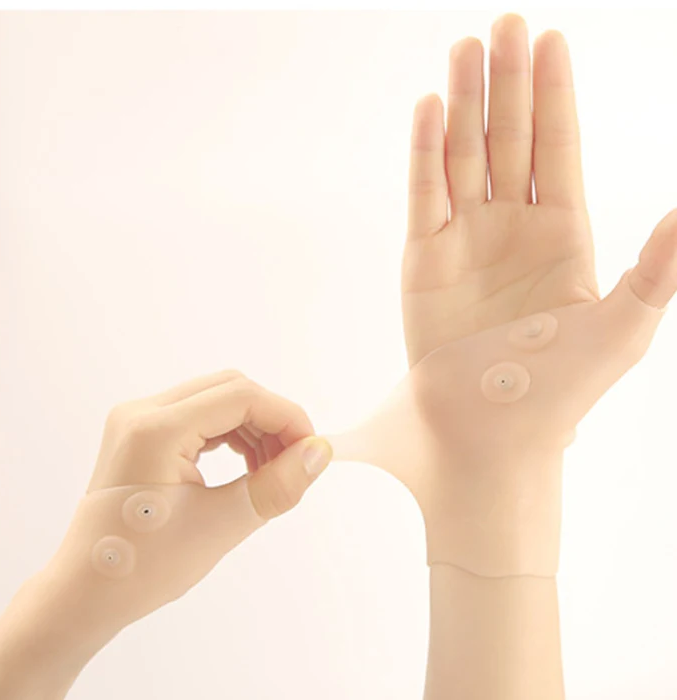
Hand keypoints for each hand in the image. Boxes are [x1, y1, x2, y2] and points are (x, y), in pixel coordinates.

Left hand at [43, 370, 331, 636]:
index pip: (241, 396)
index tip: (312, 451)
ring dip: (254, 427)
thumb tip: (319, 453)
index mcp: (155, 430)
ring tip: (271, 470)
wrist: (86, 591)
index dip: (286, 417)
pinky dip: (231, 434)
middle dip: (272, 420)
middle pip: (230, 389)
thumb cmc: (144, 568)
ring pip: (217, 399)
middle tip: (294, 462)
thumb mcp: (220, 526)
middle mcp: (142, 411)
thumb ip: (275, 486)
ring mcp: (139, 418)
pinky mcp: (143, 431)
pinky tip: (247, 464)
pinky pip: (200, 415)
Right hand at [403, 13, 674, 359]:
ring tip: (463, 50)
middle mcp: (511, 227)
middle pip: (509, 138)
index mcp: (563, 235)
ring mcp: (464, 239)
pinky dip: (424, 151)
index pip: (558, 148)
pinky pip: (424, 194)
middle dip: (507, 82)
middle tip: (504, 24)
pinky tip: (427, 110)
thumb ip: (658, 269)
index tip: (550, 40)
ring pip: (462, 155)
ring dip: (462, 103)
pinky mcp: (422, 258)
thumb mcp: (623, 329)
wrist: (488, 432)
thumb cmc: (556, 391)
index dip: (555, 95)